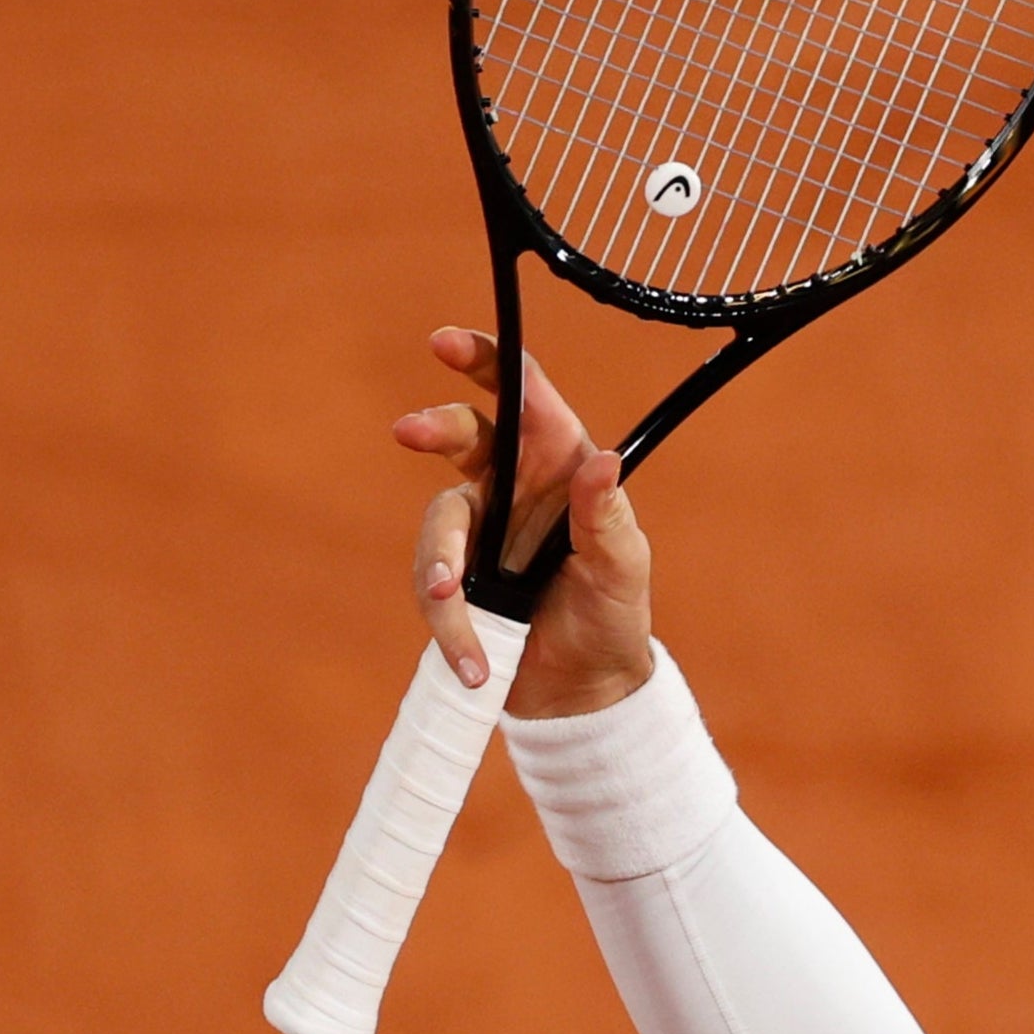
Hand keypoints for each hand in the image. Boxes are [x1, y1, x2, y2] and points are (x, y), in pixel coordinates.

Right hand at [396, 329, 655, 719]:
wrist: (582, 690)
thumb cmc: (613, 615)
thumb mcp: (623, 568)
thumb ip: (608, 517)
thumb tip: (604, 462)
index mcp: (561, 463)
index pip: (523, 395)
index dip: (485, 359)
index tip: (447, 342)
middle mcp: (513, 485)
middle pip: (462, 435)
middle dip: (435, 428)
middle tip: (410, 432)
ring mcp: (478, 529)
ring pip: (437, 522)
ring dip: (438, 563)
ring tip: (451, 603)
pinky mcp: (455, 575)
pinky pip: (431, 583)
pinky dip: (447, 623)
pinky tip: (472, 659)